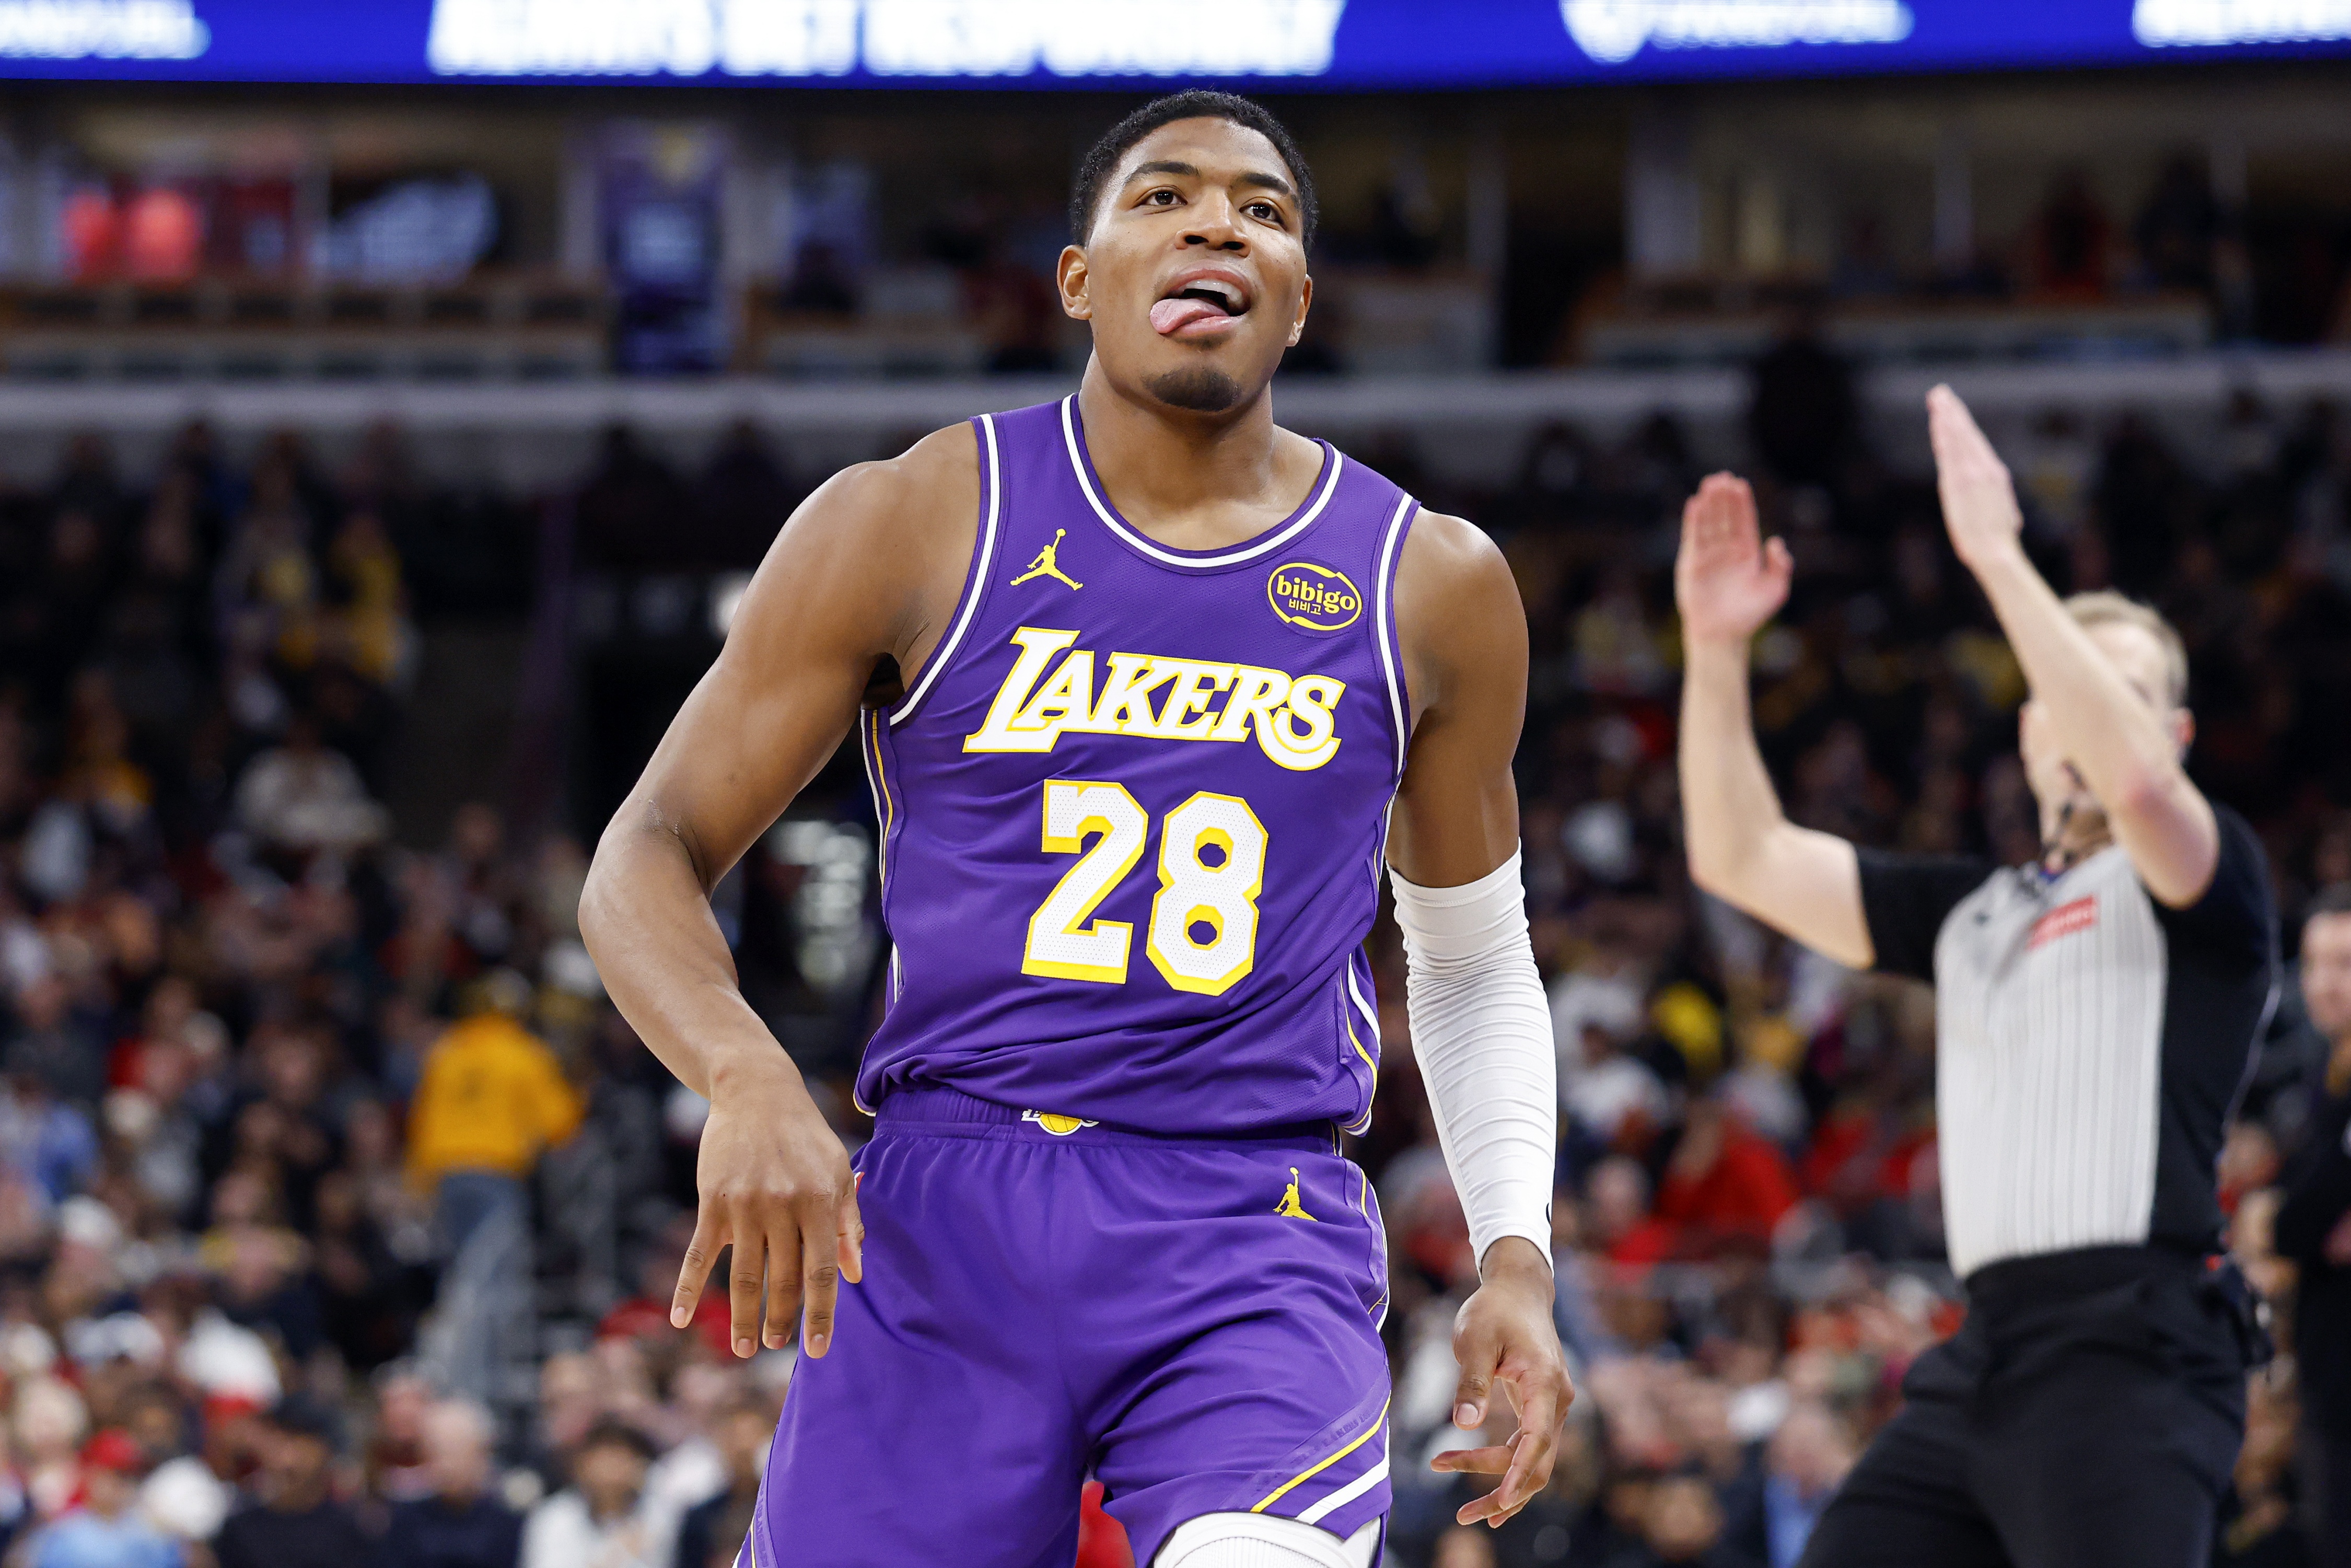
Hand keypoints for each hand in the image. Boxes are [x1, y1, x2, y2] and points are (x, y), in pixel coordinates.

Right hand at [671, 1050, 863, 1359]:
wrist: (758, 1092)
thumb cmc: (805, 1137)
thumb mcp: (838, 1171)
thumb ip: (848, 1223)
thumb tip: (854, 1275)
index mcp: (819, 1201)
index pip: (822, 1271)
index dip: (821, 1314)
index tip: (820, 1349)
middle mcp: (783, 1206)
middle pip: (783, 1279)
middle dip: (782, 1320)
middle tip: (777, 1346)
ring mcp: (745, 1206)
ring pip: (745, 1275)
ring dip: (744, 1317)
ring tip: (746, 1348)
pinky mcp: (713, 1202)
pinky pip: (698, 1255)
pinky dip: (686, 1289)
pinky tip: (680, 1319)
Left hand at [1429, 1237, 1575, 1527]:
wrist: (1519, 1290)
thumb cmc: (1494, 1310)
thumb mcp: (1474, 1339)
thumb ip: (1471, 1382)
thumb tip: (1463, 1425)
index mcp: (1544, 1383)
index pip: (1535, 1442)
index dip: (1517, 1476)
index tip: (1497, 1505)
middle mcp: (1556, 1400)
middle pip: (1538, 1463)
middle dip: (1504, 1494)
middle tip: (1463, 1516)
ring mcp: (1552, 1406)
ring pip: (1535, 1460)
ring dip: (1501, 1483)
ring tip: (1461, 1503)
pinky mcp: (1541, 1407)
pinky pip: (1530, 1448)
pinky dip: (1508, 1467)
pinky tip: (1489, 1489)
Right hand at [1674, 473, 1790, 647]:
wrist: (1723, 635)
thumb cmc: (1750, 615)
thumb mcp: (1776, 590)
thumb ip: (1781, 565)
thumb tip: (1775, 541)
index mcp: (1747, 553)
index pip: (1744, 521)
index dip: (1742, 503)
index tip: (1740, 483)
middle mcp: (1727, 551)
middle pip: (1725, 517)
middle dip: (1724, 497)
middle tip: (1722, 477)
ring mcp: (1708, 555)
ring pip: (1709, 523)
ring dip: (1709, 503)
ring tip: (1709, 483)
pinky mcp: (1691, 563)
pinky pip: (1692, 537)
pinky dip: (1693, 520)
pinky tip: (1695, 503)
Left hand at [1927, 384, 2025, 573]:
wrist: (1995, 552)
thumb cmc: (1998, 540)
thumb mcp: (2002, 513)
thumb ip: (1994, 498)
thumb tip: (1996, 498)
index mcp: (1994, 474)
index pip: (1972, 444)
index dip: (1960, 425)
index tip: (1950, 410)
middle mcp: (1984, 469)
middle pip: (1965, 434)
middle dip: (1952, 411)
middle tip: (1940, 392)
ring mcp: (1972, 474)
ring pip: (1957, 437)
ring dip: (1946, 416)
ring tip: (1936, 398)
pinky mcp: (1960, 482)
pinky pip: (1950, 452)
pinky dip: (1944, 434)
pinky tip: (1937, 421)